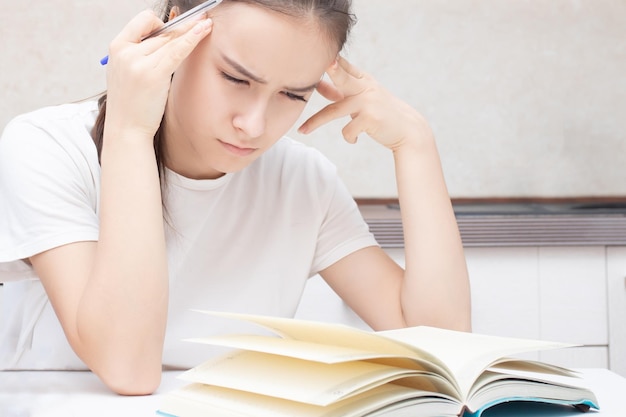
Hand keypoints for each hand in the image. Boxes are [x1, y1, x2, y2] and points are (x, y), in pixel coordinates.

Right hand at [104, 10, 212, 137]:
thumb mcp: (129, 71)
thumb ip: (142, 53)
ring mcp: (138, 62)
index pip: (143, 20)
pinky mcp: (153, 75)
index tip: (174, 28)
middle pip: (162, 31)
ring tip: (207, 23)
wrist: (126, 129)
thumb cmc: (131, 103)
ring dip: (191, 30)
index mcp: (116, 47)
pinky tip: (204, 29)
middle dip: (182, 28)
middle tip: (201, 21)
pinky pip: (178, 51)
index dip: (161, 22)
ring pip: (172, 39)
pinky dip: (192, 38)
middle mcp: (125, 51)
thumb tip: (169, 36)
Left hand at [299, 57, 432, 151]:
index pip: (344, 67)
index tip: (320, 55)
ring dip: (315, 122)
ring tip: (302, 130)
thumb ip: (340, 90)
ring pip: (334, 112)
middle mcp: (366, 88)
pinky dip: (349, 137)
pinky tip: (355, 139)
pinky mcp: (370, 119)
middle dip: (332, 70)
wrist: (408, 130)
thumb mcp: (362, 98)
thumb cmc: (380, 113)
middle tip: (323, 64)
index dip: (331, 61)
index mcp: (364, 80)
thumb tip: (318, 84)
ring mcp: (368, 103)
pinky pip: (347, 131)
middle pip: (342, 78)